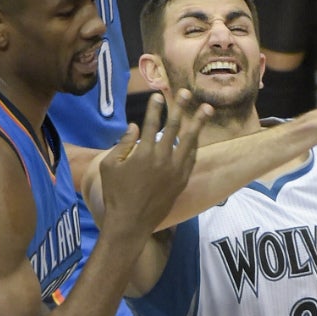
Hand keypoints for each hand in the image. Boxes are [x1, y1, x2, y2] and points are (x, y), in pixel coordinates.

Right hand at [98, 89, 210, 243]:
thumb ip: (122, 144)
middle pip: (175, 127)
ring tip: (207, 109)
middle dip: (181, 107)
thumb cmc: (115, 193)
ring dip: (199, 123)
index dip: (156, 108)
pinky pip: (191, 159)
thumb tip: (135, 126)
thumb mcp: (110, 165)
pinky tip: (197, 137)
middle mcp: (163, 159)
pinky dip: (194, 146)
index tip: (159, 95)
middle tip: (187, 93)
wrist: (131, 222)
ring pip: (190, 141)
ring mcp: (175, 171)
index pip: (152, 123)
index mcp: (143, 152)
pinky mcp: (181, 181)